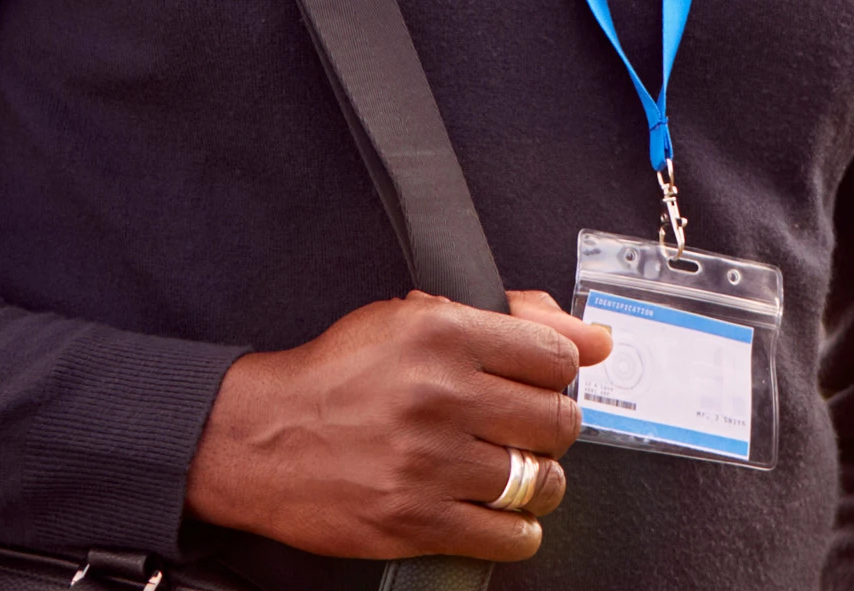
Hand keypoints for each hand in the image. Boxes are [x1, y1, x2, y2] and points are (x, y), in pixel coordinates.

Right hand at [184, 288, 611, 560]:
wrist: (258, 438)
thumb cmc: (339, 376)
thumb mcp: (416, 318)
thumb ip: (512, 317)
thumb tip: (594, 338)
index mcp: (444, 334)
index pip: (557, 357)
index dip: (558, 373)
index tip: (542, 383)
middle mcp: (440, 395)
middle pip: (557, 420)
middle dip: (551, 427)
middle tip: (527, 429)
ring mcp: (428, 462)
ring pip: (540, 480)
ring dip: (537, 480)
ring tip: (514, 472)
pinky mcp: (413, 520)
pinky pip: (508, 535)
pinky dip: (519, 530)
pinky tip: (500, 513)